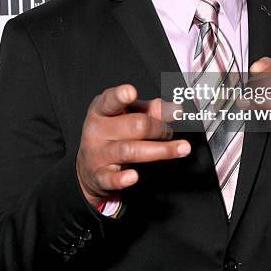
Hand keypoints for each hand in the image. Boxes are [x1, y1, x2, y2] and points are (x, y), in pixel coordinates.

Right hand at [76, 84, 190, 206]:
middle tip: (170, 131)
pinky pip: (112, 178)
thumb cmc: (112, 134)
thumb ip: (150, 110)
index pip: (111, 100)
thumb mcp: (126, 116)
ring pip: (130, 151)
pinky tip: (134, 176)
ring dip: (161, 150)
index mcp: (102, 110)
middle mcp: (97, 130)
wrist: (89, 166)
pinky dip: (122, 179)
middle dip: (159, 128)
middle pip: (134, 125)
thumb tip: (175, 108)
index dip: (121, 95)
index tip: (131, 92)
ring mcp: (97, 154)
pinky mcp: (99, 177)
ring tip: (182, 148)